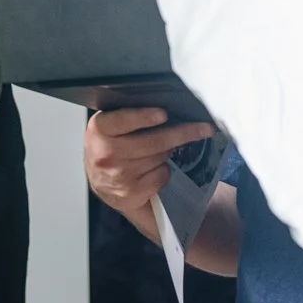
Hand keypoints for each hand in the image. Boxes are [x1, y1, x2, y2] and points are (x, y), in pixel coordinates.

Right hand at [84, 107, 215, 216]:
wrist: (99, 183)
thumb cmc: (109, 147)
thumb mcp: (109, 128)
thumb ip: (127, 117)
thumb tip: (166, 109)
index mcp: (99, 130)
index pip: (122, 121)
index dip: (144, 117)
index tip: (163, 114)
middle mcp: (105, 153)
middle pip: (154, 141)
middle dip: (183, 133)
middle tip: (204, 128)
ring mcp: (118, 175)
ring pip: (161, 157)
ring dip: (167, 153)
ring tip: (156, 152)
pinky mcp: (130, 193)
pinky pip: (162, 175)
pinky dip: (163, 171)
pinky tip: (150, 171)